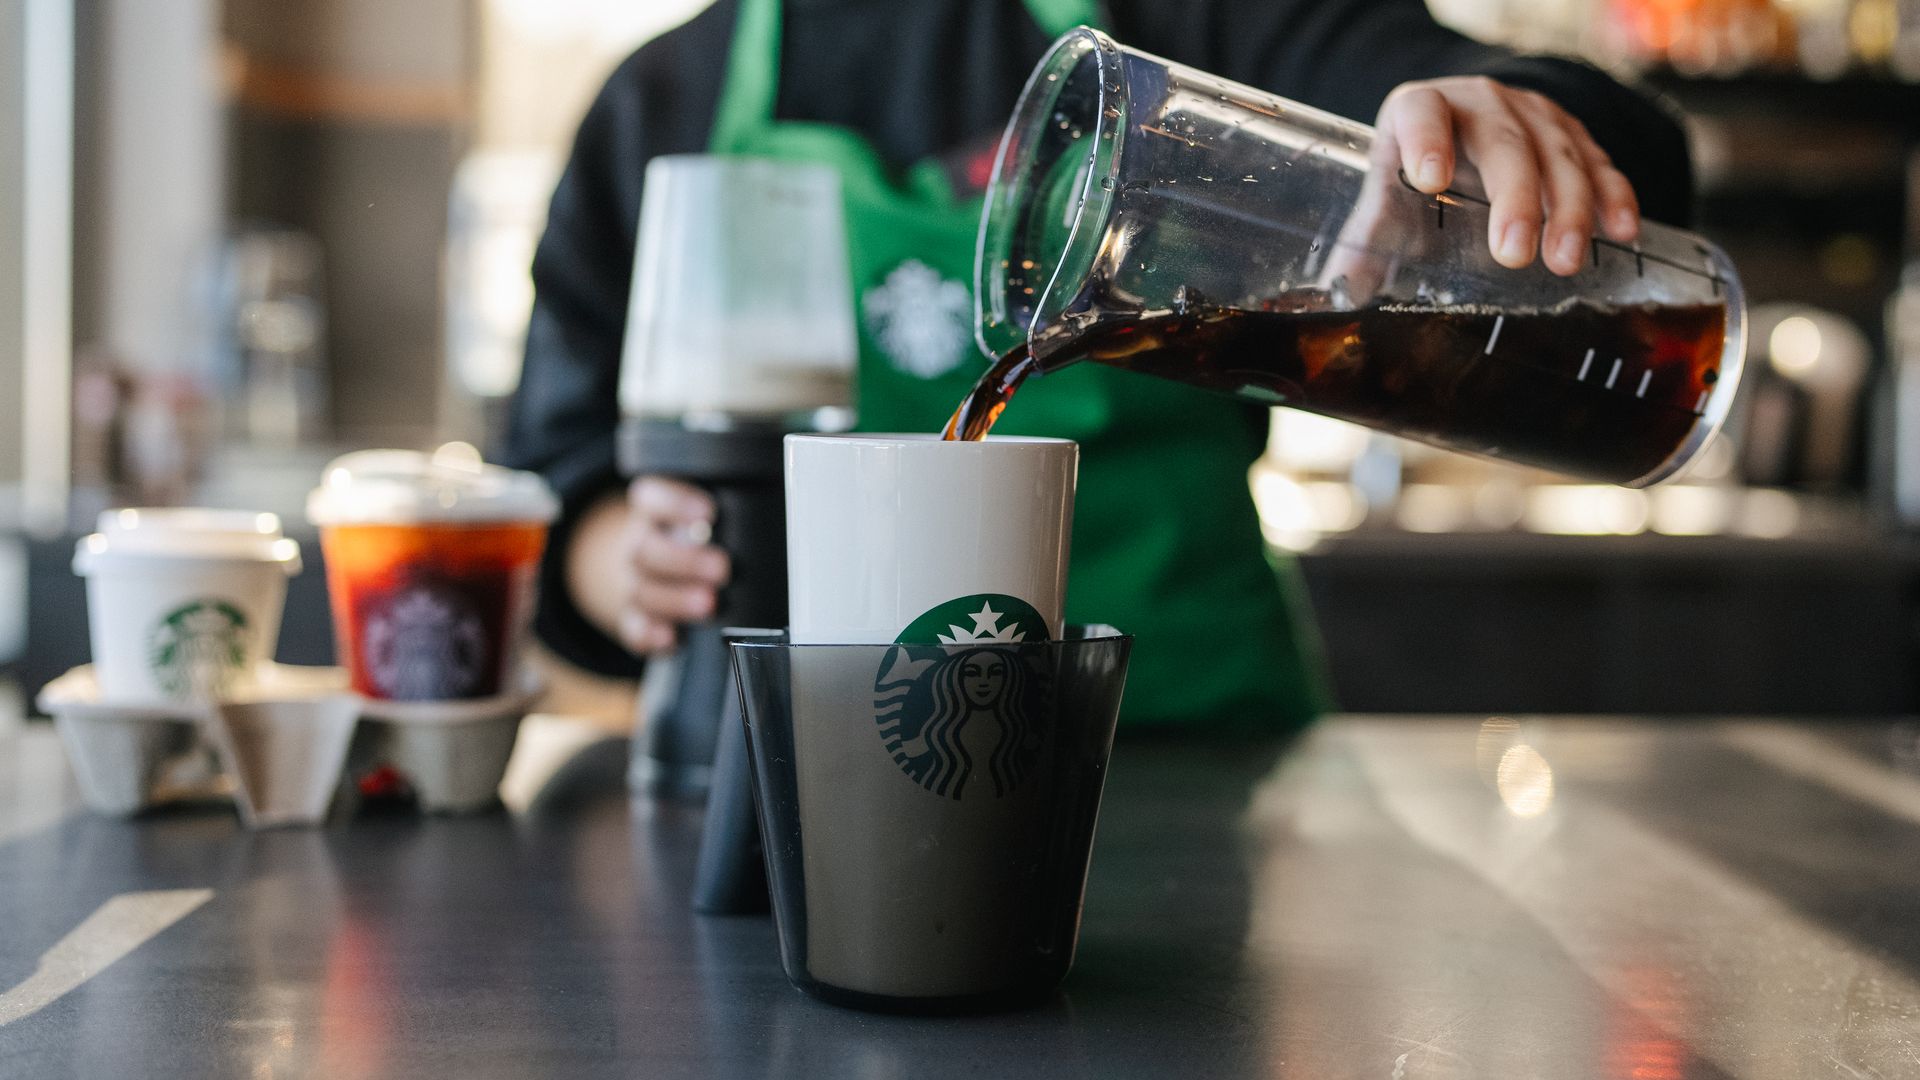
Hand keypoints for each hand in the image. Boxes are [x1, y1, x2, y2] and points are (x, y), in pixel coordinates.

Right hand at [614, 476, 729, 654]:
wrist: (649, 567)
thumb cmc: (688, 537)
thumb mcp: (700, 517)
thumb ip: (726, 515)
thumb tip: (772, 511)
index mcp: (653, 513)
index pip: (652, 499)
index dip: (675, 504)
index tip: (709, 512)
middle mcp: (639, 545)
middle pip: (648, 550)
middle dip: (686, 561)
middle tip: (722, 568)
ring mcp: (633, 582)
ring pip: (643, 590)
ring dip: (676, 599)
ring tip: (709, 604)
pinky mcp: (633, 617)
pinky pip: (634, 627)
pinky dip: (650, 633)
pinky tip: (671, 637)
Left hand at [1376, 76, 1640, 275]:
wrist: (1466, 133)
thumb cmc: (1416, 180)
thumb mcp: (1387, 206)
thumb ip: (1364, 246)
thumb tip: (1340, 298)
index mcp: (1419, 111)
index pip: (1420, 113)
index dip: (1425, 140)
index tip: (1429, 181)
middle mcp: (1478, 102)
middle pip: (1501, 141)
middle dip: (1514, 197)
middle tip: (1514, 253)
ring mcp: (1531, 113)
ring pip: (1557, 152)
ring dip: (1568, 208)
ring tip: (1564, 262)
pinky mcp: (1572, 133)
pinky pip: (1599, 161)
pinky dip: (1613, 195)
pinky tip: (1621, 233)